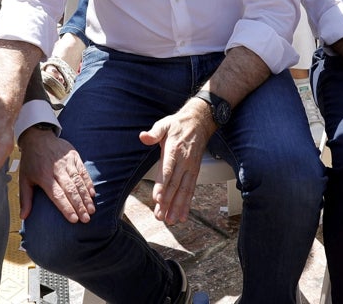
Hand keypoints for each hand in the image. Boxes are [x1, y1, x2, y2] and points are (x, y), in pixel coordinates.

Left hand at [17, 128, 94, 222]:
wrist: (38, 136)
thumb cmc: (30, 161)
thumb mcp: (24, 178)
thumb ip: (25, 198)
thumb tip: (23, 216)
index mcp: (44, 176)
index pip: (57, 195)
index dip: (66, 207)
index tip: (74, 220)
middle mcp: (57, 170)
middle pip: (71, 190)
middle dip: (80, 206)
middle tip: (86, 219)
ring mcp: (67, 162)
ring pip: (79, 181)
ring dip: (86, 197)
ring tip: (91, 210)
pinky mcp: (74, 156)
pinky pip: (83, 171)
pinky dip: (88, 183)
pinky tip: (92, 194)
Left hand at [138, 99, 213, 223]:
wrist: (200, 122)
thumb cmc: (178, 125)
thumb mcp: (164, 124)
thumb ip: (154, 132)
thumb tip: (143, 137)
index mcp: (174, 150)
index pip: (168, 170)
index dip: (162, 185)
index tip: (157, 198)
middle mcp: (184, 162)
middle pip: (175, 185)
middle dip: (167, 202)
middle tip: (160, 216)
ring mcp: (191, 168)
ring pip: (184, 191)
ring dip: (177, 207)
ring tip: (171, 221)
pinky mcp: (194, 172)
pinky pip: (191, 190)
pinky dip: (187, 204)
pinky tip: (183, 215)